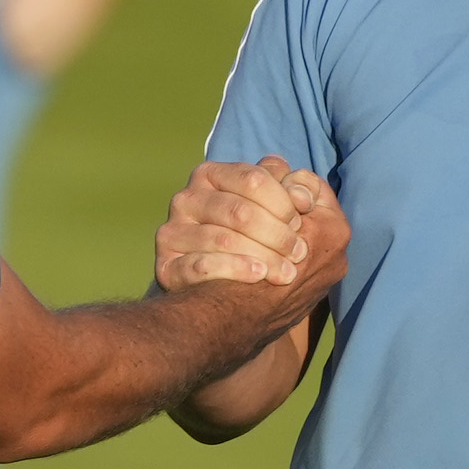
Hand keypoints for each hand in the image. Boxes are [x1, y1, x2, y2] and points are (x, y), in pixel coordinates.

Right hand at [156, 155, 332, 289]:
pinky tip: (258, 275)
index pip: (254, 179)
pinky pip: (200, 266)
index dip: (284, 203)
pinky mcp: (167, 267)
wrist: (230, 294)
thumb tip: (301, 194)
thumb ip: (301, 190)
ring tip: (286, 272)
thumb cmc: (264, 241)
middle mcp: (186, 199)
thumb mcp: (287, 211)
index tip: (302, 223)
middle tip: (299, 253)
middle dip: (277, 234)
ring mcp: (172, 233)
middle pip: (239, 212)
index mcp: (211, 175)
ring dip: (263, 256)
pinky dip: (234, 269)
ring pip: (223, 239)